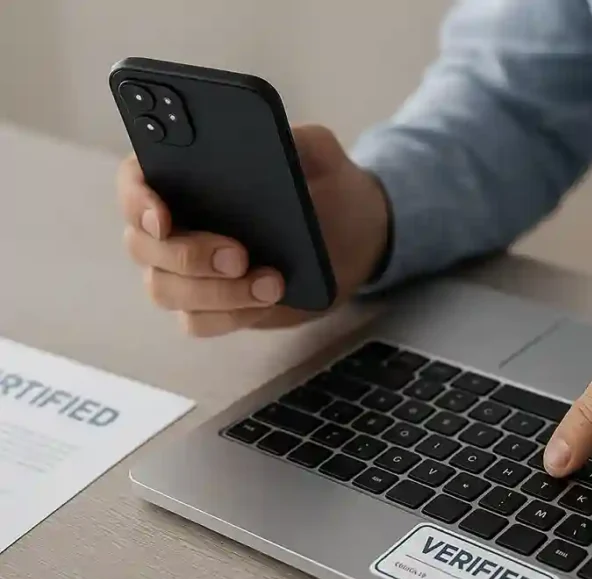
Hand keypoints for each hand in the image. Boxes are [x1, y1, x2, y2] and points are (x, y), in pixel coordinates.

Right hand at [119, 124, 389, 336]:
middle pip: (144, 245)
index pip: (134, 182)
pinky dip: (230, 315)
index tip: (162, 217)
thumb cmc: (325, 184)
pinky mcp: (214, 307)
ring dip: (215, 291)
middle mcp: (173, 224)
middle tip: (239, 255)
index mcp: (182, 174)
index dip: (137, 201)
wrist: (354, 238)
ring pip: (166, 289)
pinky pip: (198, 321)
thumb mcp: (320, 152)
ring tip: (273, 283)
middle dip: (188, 254)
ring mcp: (188, 271)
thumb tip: (276, 141)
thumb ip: (298, 141)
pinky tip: (268, 301)